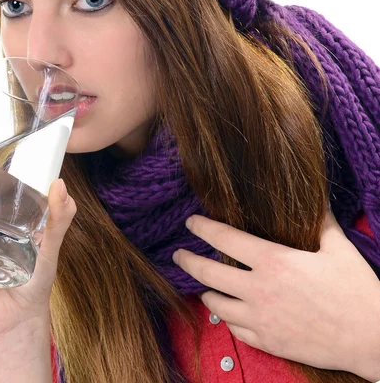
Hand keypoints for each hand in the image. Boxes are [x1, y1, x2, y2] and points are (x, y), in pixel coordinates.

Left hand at [172, 211, 379, 375]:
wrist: (370, 339)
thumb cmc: (355, 290)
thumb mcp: (338, 247)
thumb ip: (321, 220)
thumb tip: (315, 197)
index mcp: (273, 261)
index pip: (225, 239)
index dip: (202, 228)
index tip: (190, 222)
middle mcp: (259, 290)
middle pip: (208, 273)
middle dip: (187, 261)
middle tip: (178, 254)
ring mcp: (261, 319)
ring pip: (216, 304)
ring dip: (205, 290)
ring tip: (202, 284)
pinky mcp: (268, 342)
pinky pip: (235, 329)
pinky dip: (226, 317)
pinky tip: (227, 311)